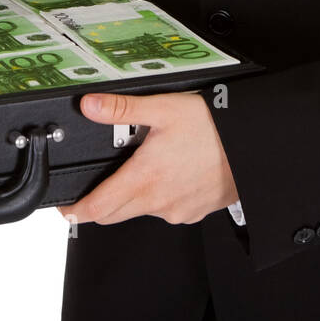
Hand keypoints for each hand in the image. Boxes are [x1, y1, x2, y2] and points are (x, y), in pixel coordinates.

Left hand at [56, 90, 238, 225]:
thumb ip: (121, 109)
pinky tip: (169, 174)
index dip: (76, 210)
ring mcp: (177, 211)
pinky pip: (167, 211)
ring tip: (143, 166)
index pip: (98, 208)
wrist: (253, 145)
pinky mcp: (194, 213)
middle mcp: (158, 202)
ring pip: (141, 212)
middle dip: (99, 205)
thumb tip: (89, 106)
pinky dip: (160, 198)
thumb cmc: (213, 127)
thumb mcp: (162, 108)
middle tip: (94, 187)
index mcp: (144, 178)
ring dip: (132, 197)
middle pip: (115, 215)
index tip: (66, 208)